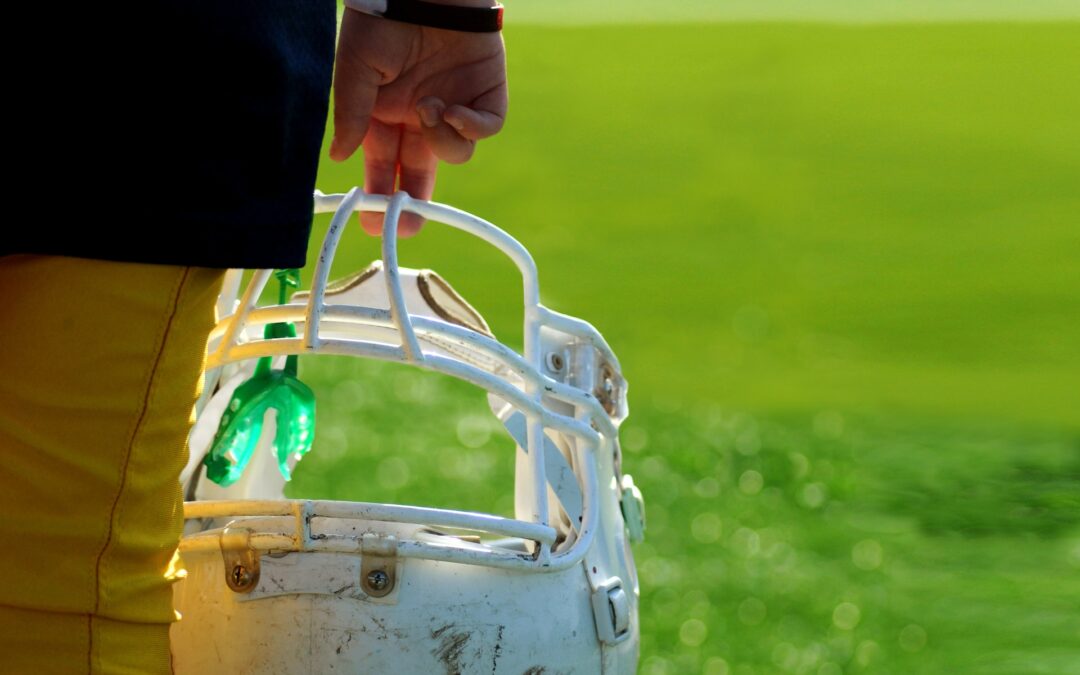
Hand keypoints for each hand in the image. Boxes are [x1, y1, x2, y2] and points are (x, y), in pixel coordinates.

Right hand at [330, 5, 507, 235]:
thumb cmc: (381, 19)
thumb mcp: (355, 71)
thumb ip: (352, 116)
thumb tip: (341, 156)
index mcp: (386, 114)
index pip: (385, 165)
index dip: (380, 194)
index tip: (371, 219)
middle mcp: (420, 115)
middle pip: (422, 170)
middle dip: (415, 201)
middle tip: (407, 224)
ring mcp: (455, 104)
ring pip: (455, 152)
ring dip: (442, 142)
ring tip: (427, 109)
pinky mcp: (486, 92)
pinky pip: (486, 127)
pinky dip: (473, 128)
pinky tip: (453, 112)